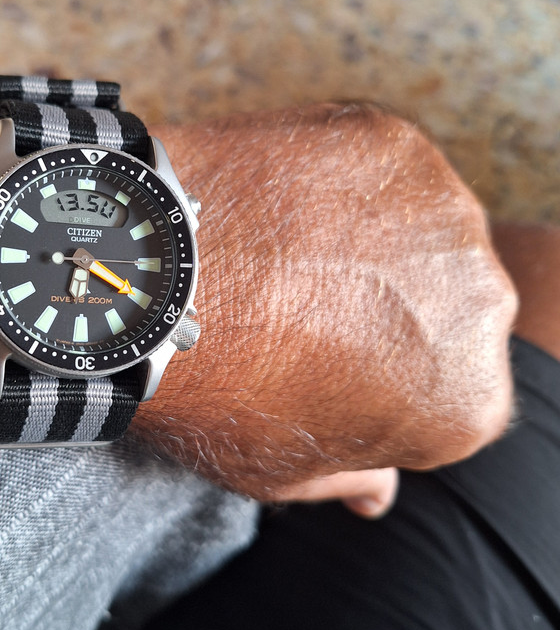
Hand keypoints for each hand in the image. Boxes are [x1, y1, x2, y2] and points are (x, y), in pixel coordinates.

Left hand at [134, 104, 516, 504]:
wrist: (147, 288)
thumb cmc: (207, 390)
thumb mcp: (277, 472)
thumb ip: (348, 477)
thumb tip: (376, 487)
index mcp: (464, 404)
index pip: (449, 396)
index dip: (388, 384)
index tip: (336, 368)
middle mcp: (481, 304)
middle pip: (449, 311)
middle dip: (395, 314)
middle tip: (313, 307)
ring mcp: (440, 211)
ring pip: (421, 233)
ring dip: (375, 244)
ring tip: (294, 255)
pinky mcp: (390, 142)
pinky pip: (376, 170)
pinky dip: (340, 186)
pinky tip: (286, 209)